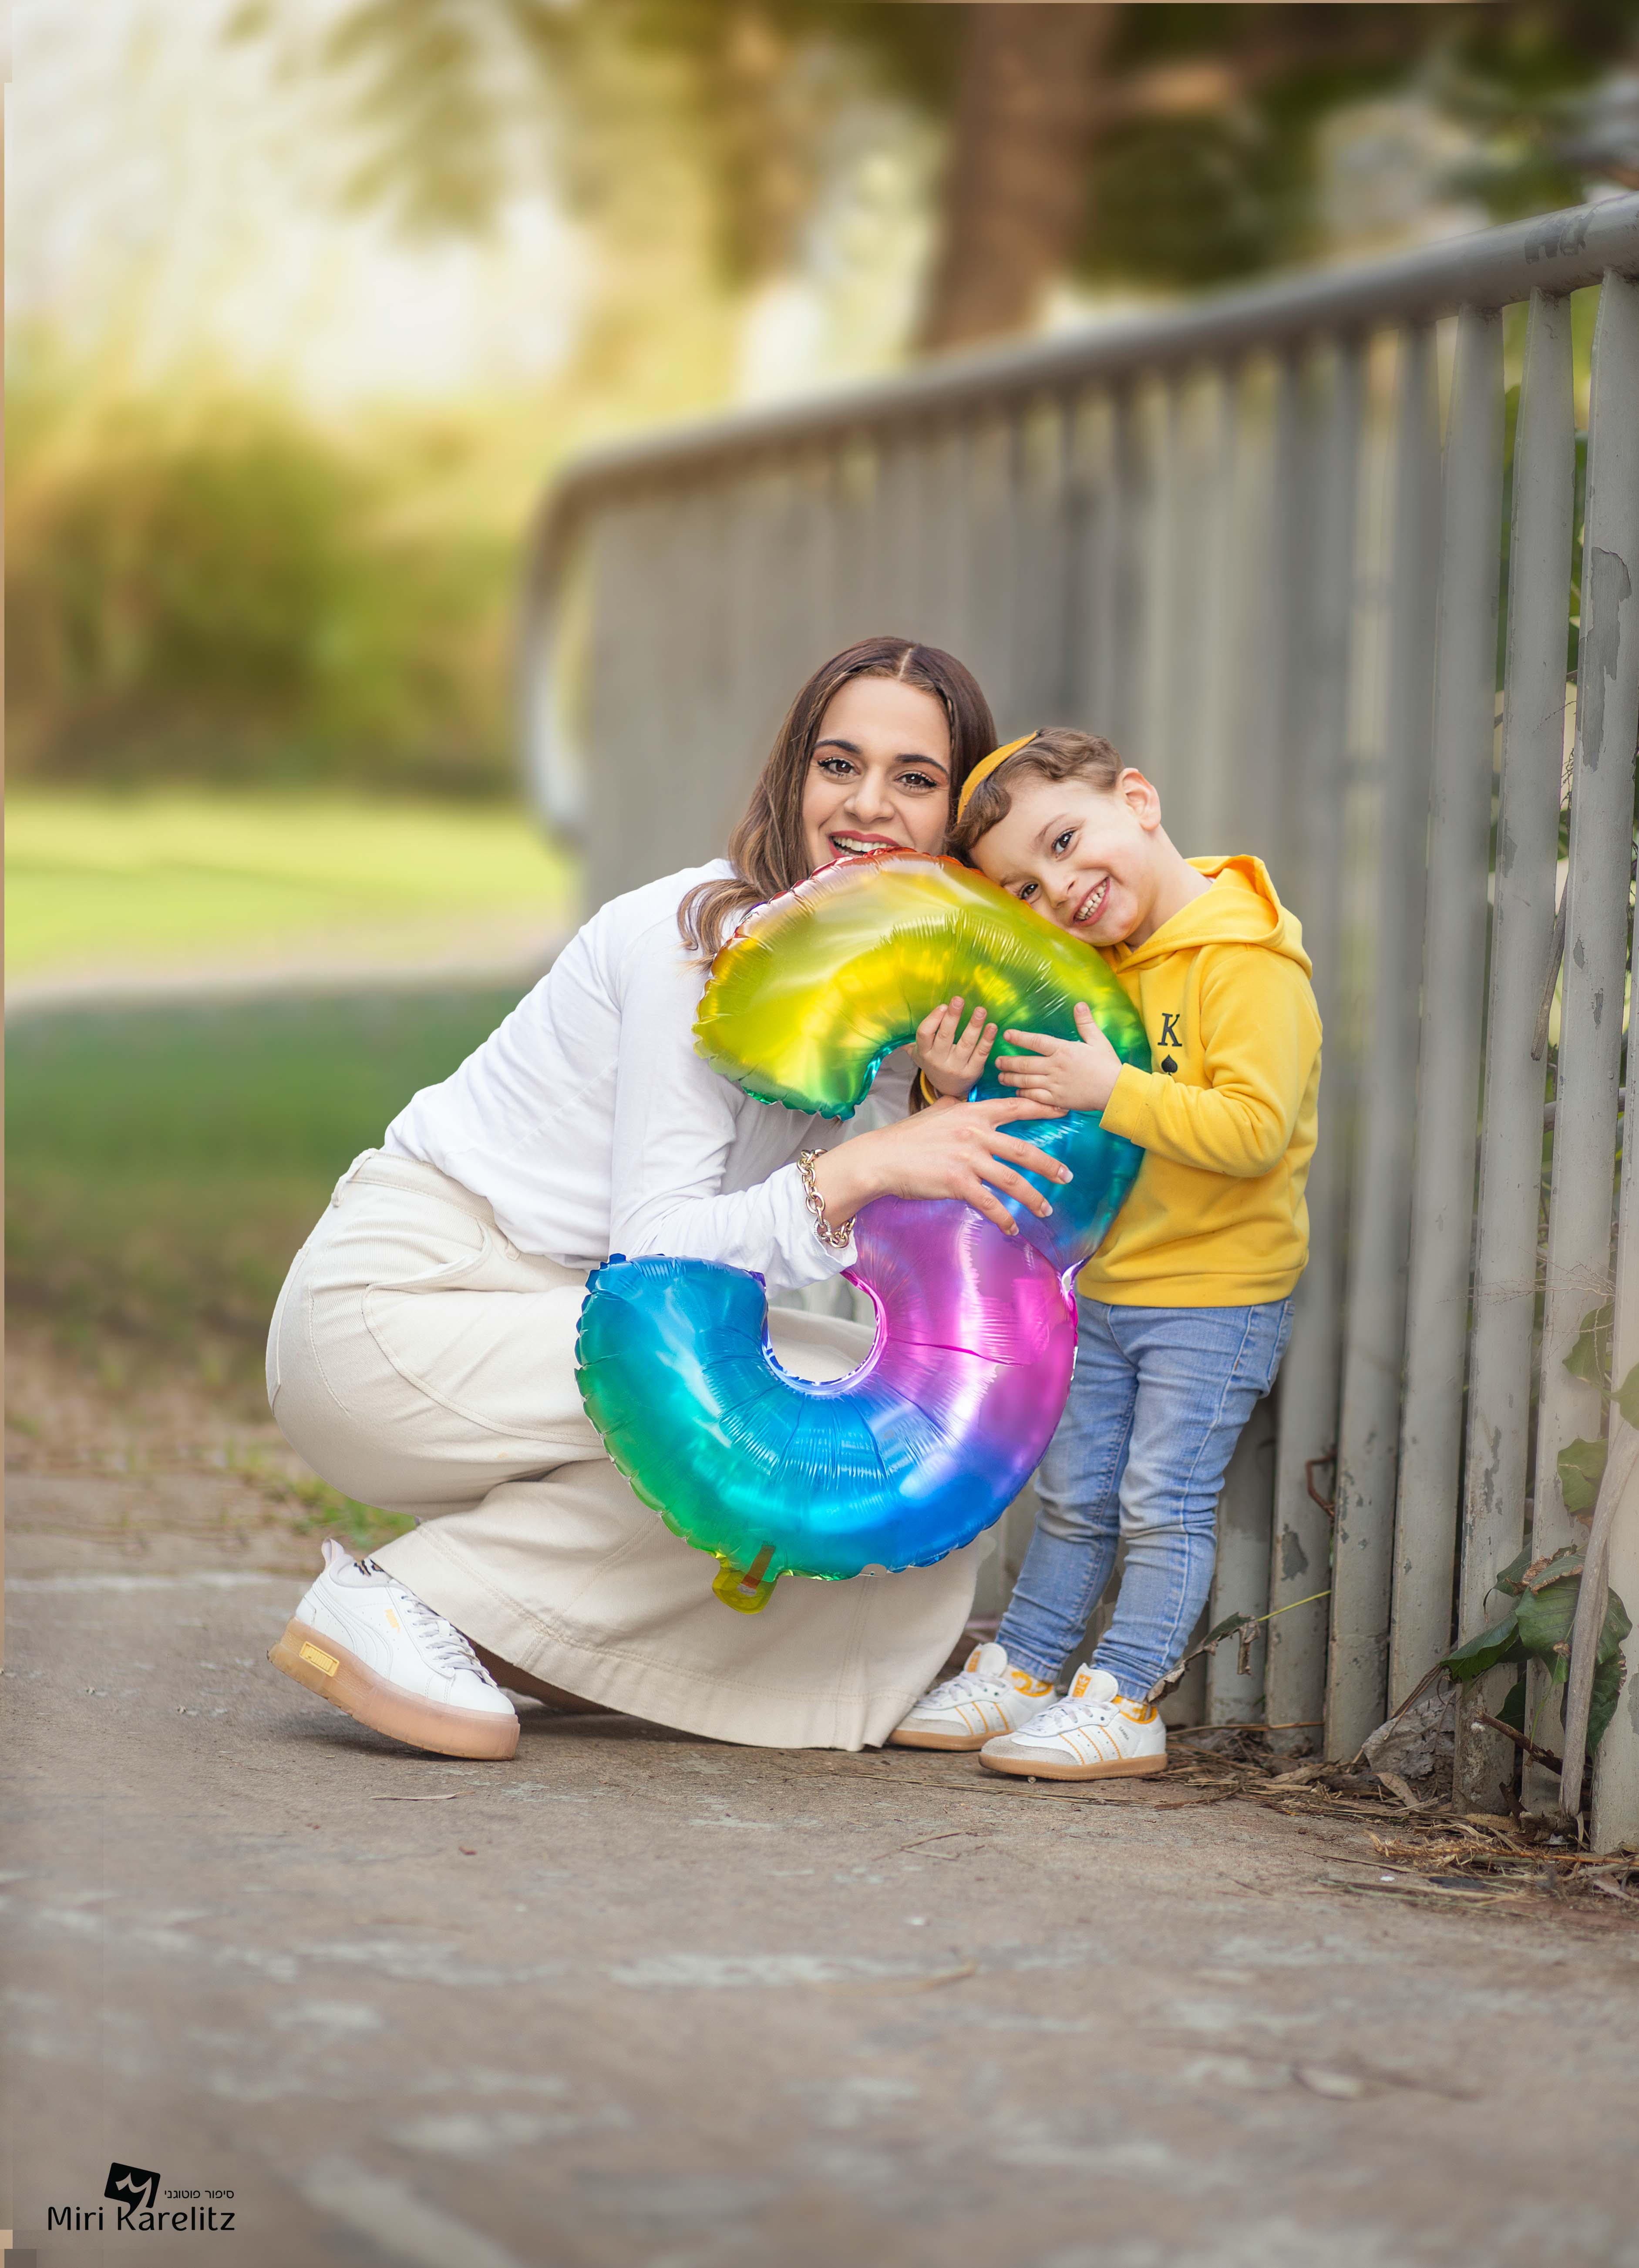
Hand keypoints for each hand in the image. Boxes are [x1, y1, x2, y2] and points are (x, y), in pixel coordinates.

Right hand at [809, 1097, 1070, 1239]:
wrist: (880, 1158)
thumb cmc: (906, 1137)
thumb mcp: (934, 1112)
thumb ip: (954, 1106)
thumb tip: (962, 1101)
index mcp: (970, 1114)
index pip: (1013, 1108)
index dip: (1041, 1110)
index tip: (1063, 1112)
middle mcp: (974, 1134)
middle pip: (1022, 1149)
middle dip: (1048, 1165)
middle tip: (1066, 1176)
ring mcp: (967, 1159)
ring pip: (1012, 1180)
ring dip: (1033, 1197)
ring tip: (1046, 1208)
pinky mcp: (957, 1183)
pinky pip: (990, 1203)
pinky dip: (1004, 1218)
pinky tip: (1012, 1228)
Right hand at [911, 996, 996, 1098]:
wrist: (949, 1090)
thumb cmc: (934, 1063)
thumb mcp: (919, 1054)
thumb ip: (910, 1041)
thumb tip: (893, 1025)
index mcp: (924, 1053)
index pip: (924, 1035)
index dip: (933, 1020)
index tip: (943, 1006)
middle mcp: (939, 1061)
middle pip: (945, 1037)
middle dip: (952, 1017)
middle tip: (959, 1000)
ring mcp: (956, 1068)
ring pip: (966, 1044)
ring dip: (974, 1026)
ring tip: (980, 1010)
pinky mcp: (972, 1072)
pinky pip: (981, 1054)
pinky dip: (987, 1040)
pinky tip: (992, 1027)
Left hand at [995, 1002, 1123, 1113]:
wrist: (1116, 1091)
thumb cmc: (1108, 1065)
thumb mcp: (1098, 1040)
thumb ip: (1085, 1023)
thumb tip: (1079, 1004)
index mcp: (1063, 1050)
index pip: (1036, 1041)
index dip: (1019, 1037)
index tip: (1007, 1034)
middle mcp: (1055, 1066)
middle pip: (1025, 1063)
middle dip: (1008, 1062)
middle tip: (997, 1061)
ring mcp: (1055, 1084)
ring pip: (1026, 1081)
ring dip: (1011, 1079)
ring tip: (1001, 1077)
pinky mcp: (1057, 1099)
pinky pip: (1035, 1096)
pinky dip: (1024, 1094)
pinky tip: (1017, 1092)